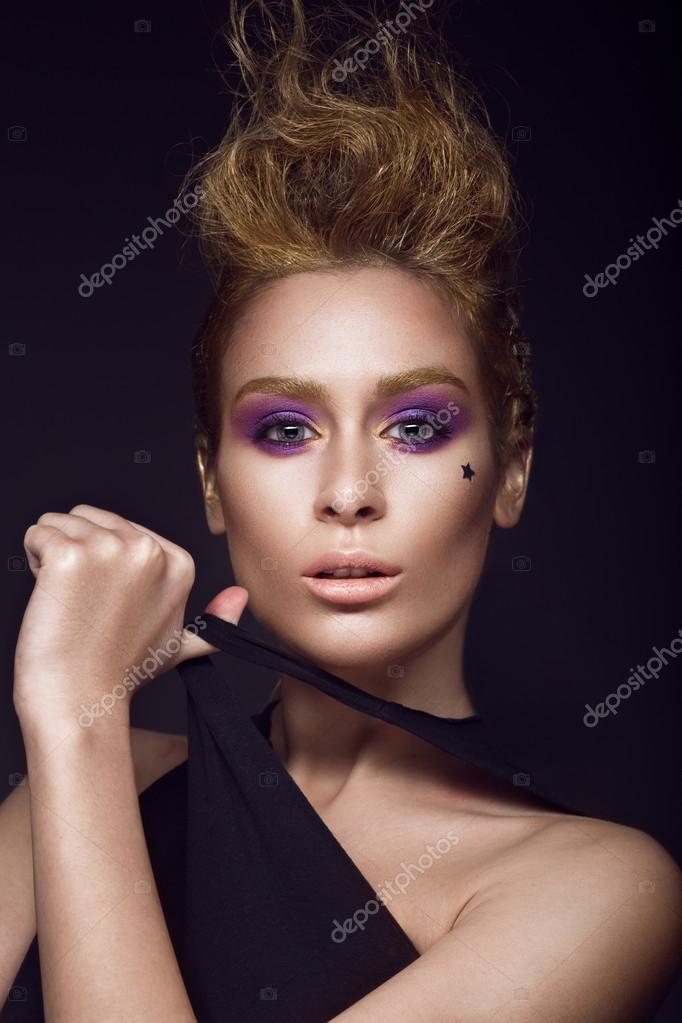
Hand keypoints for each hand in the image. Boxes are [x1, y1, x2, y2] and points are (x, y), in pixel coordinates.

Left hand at [13, 504, 248, 733]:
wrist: (83, 699)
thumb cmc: (121, 672)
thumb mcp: (178, 644)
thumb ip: (213, 621)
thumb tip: (240, 598)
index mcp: (178, 562)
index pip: (118, 524)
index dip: (102, 562)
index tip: (111, 603)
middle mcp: (150, 548)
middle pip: (87, 517)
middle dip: (77, 553)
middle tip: (88, 604)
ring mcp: (111, 549)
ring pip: (59, 522)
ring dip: (51, 558)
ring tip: (71, 601)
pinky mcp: (71, 554)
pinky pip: (37, 534)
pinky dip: (34, 563)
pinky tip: (53, 597)